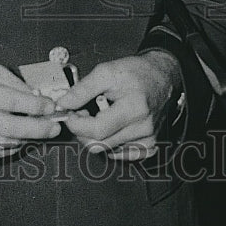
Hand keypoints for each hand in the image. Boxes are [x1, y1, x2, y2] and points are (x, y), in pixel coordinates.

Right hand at [0, 62, 60, 160]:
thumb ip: (14, 83)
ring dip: (25, 140)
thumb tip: (38, 98)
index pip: (9, 100)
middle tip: (54, 128)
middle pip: (7, 127)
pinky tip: (17, 140)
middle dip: (36, 129)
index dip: (34, 106)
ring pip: (0, 144)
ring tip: (39, 134)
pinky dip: (8, 149)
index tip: (51, 108)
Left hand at [54, 51, 180, 160]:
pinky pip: (118, 154)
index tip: (69, 114)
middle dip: (83, 130)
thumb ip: (82, 89)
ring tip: (100, 114)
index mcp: (135, 108)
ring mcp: (147, 140)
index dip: (76, 124)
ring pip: (106, 150)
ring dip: (95, 135)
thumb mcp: (106, 72)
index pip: (97, 130)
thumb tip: (64, 103)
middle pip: (99, 144)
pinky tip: (111, 125)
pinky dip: (108, 141)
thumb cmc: (137, 73)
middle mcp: (143, 128)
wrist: (161, 77)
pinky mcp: (148, 147)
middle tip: (82, 112)